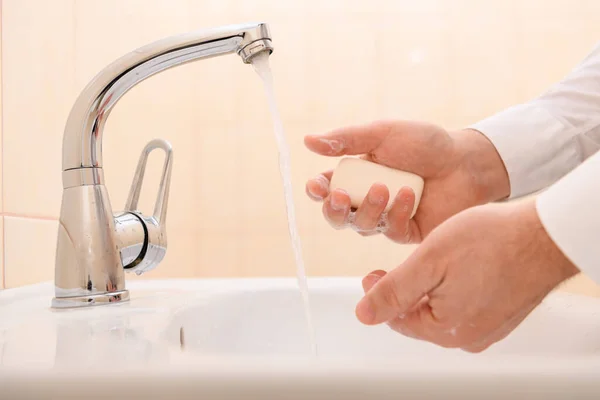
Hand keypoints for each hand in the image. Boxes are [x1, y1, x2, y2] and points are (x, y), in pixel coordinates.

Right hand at [305, 121, 509, 242]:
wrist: (466, 161)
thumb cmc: (425, 144)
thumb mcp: (384, 134)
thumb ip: (347, 140)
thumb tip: (308, 140)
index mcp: (357, 176)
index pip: (327, 189)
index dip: (318, 191)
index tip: (316, 186)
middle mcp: (367, 200)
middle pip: (338, 216)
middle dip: (333, 209)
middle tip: (338, 197)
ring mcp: (386, 218)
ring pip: (362, 226)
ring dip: (367, 209)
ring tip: (382, 188)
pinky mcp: (407, 232)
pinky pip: (391, 231)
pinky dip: (397, 213)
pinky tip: (409, 195)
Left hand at [355, 198, 578, 351]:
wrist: (544, 235)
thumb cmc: (491, 242)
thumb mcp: (428, 261)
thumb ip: (394, 290)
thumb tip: (365, 313)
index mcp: (445, 330)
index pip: (397, 320)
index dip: (378, 294)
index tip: (371, 273)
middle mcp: (468, 337)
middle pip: (419, 318)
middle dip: (402, 292)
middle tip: (391, 267)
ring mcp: (489, 328)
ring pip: (441, 311)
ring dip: (425, 290)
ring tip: (421, 265)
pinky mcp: (502, 315)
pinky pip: (464, 307)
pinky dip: (449, 290)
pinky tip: (450, 269)